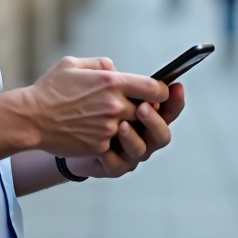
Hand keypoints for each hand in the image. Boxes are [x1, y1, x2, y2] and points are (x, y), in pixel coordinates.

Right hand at [23, 56, 168, 158]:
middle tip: (130, 108)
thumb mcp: (73, 64)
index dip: (160, 92)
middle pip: (146, 110)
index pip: (155, 88)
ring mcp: (109, 128)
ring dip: (125, 125)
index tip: (156, 94)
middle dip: (141, 110)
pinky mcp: (100, 146)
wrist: (31, 119)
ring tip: (108, 120)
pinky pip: (115, 143)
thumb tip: (116, 71)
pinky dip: (109, 138)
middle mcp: (114, 105)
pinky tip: (93, 132)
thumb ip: (100, 65)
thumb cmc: (49, 89)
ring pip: (132, 128)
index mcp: (111, 82)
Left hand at [65, 83, 183, 178]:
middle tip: (142, 107)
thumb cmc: (83, 109)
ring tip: (121, 125)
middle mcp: (142, 135)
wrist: (62, 135)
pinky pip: (118, 164)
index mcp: (145, 114)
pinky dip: (112, 155)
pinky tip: (102, 145)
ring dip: (133, 137)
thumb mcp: (94, 86)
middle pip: (162, 133)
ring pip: (142, 150)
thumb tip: (113, 70)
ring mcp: (130, 153)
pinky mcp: (114, 167)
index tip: (175, 87)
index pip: (167, 107)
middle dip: (155, 120)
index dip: (174, 99)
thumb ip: (106, 75)